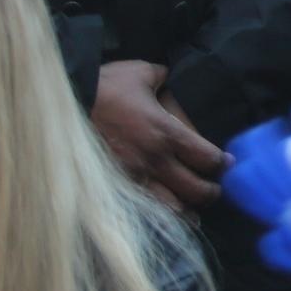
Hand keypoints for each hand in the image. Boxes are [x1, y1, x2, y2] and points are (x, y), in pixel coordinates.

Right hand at [91, 60, 226, 210]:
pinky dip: (157, 216)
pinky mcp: (113, 186)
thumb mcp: (140, 73)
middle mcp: (154, 160)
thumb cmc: (104, 87)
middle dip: (211, 192)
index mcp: (167, 133)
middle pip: (196, 189)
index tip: (227, 164)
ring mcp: (133, 177)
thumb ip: (162, 76)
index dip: (222, 163)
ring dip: (187, 210)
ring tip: (195, 213)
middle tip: (215, 189)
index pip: (207, 158)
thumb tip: (169, 76)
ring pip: (171, 207)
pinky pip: (142, 208)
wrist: (62, 106)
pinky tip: (163, 217)